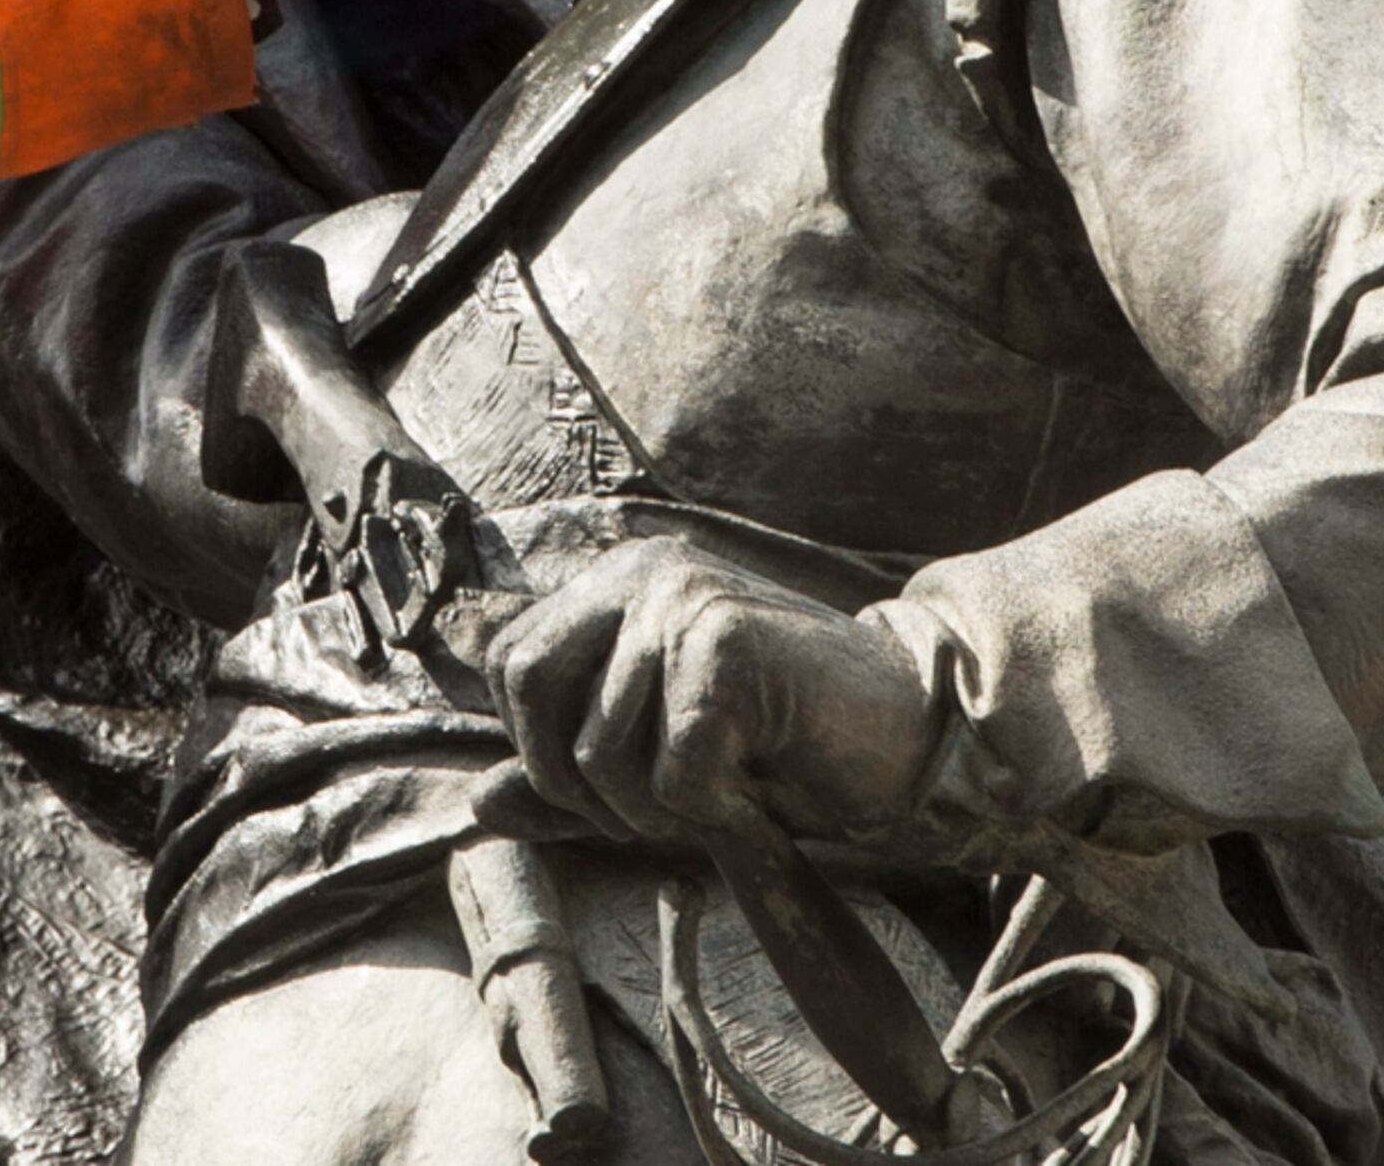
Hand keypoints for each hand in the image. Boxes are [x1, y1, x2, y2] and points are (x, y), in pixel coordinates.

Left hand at [481, 544, 936, 853]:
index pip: (510, 664)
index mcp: (617, 581)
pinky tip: (756, 792)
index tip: (604, 790)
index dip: (538, 749)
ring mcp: (687, 601)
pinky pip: (674, 772)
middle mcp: (643, 573)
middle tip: (656, 811)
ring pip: (602, 751)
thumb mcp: (656, 761)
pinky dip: (713, 811)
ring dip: (656, 811)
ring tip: (722, 794)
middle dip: (576, 785)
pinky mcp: (729, 646)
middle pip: (533, 696)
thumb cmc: (780, 748)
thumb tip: (474, 806)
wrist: (909, 733)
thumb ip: (568, 780)